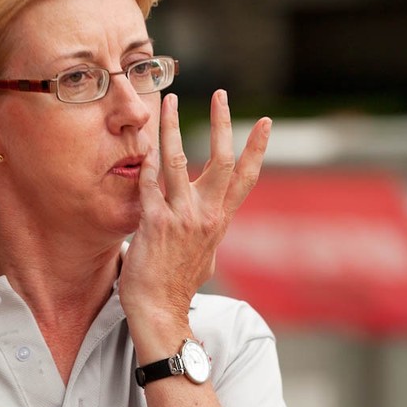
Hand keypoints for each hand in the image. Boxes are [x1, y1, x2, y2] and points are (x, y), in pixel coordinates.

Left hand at [119, 89, 269, 360]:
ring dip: (171, 126)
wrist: (159, 311)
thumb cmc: (177, 284)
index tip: (265, 122)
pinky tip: (141, 140)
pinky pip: (149, 182)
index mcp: (220, 221)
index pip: (245, 178)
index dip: (257, 148)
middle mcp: (206, 215)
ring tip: (167, 101)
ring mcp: (181, 217)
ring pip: (177, 160)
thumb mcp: (205, 256)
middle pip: (220, 160)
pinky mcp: (155, 223)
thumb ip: (209, 232)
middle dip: (222, 123)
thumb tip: (214, 223)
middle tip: (221, 95)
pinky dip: (145, 160)